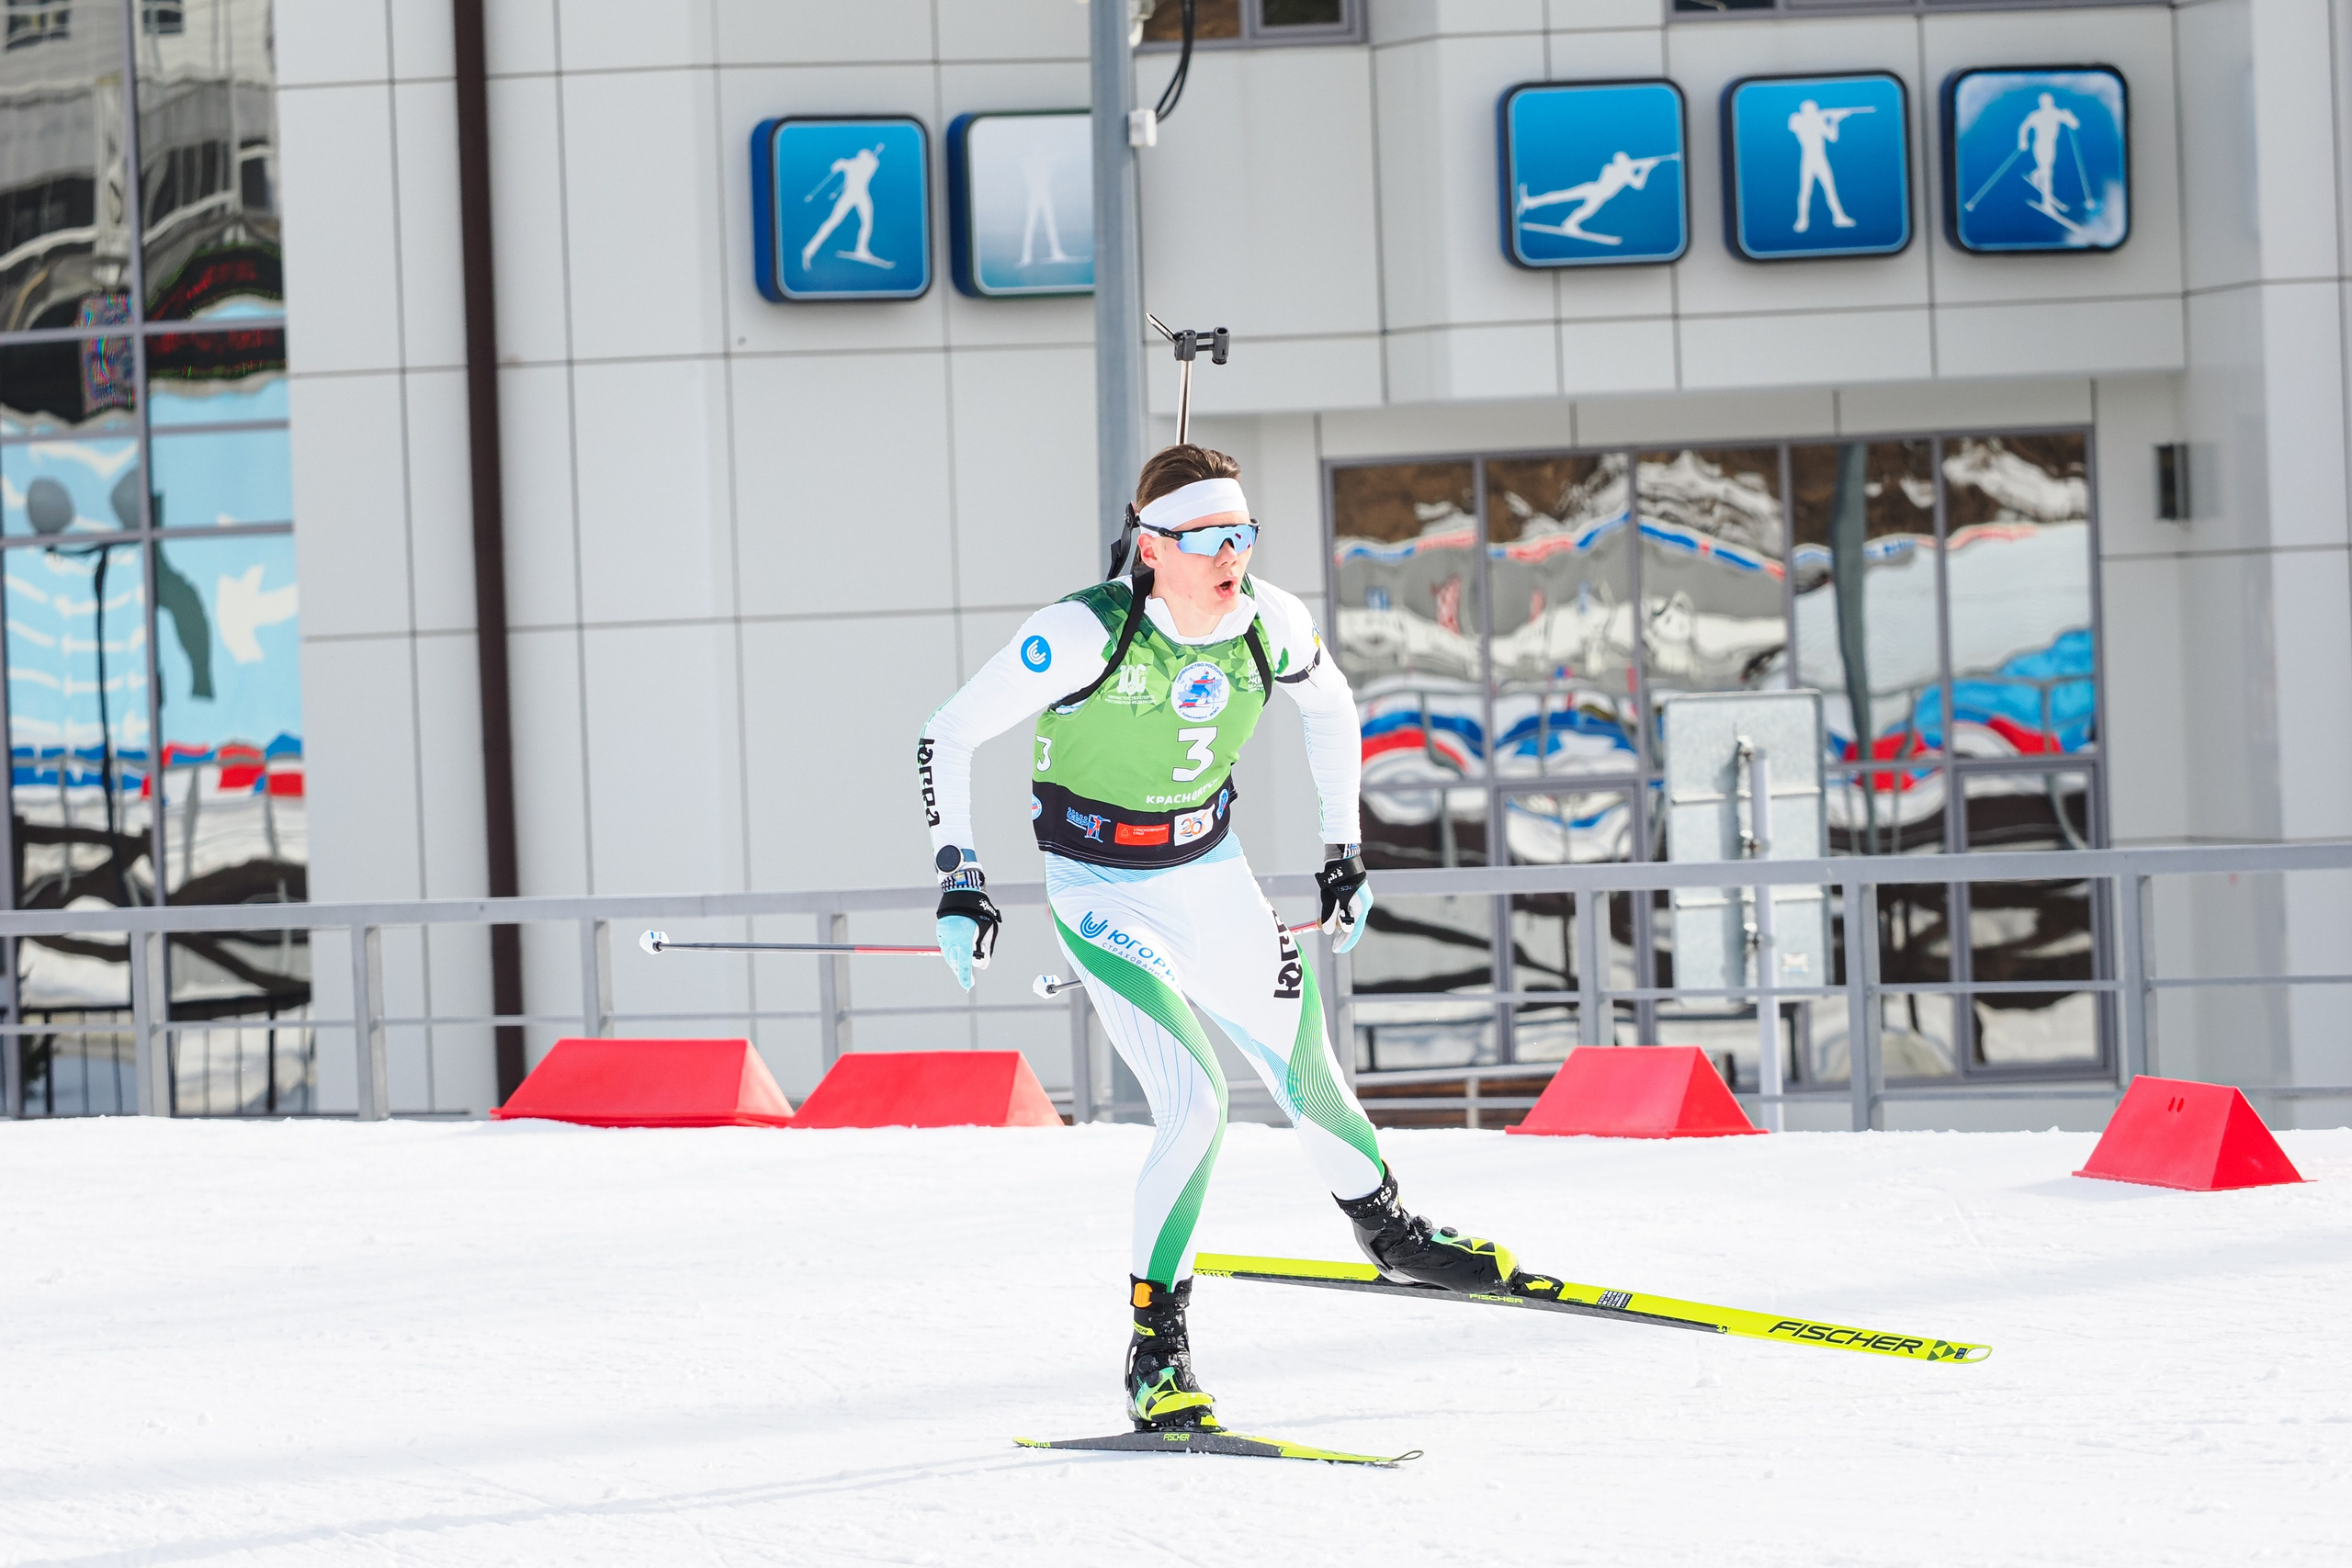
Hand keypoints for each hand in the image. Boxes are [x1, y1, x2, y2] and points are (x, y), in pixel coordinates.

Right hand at [934, 853, 999, 989]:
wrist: (964, 893)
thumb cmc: (980, 913)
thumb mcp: (988, 931)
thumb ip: (986, 950)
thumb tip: (983, 966)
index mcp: (965, 938)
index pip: (965, 962)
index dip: (966, 976)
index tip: (969, 985)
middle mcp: (953, 937)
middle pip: (954, 961)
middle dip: (961, 971)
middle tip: (968, 979)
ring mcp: (944, 934)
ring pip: (948, 955)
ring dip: (955, 962)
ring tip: (962, 965)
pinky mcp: (940, 930)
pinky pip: (944, 946)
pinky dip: (950, 951)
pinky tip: (956, 951)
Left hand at [1315, 847, 1370, 954]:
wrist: (1341, 858)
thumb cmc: (1336, 879)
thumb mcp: (1330, 900)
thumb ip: (1330, 917)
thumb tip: (1329, 932)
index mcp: (1360, 907)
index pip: (1354, 931)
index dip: (1345, 942)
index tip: (1336, 950)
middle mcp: (1363, 905)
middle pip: (1353, 926)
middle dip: (1342, 934)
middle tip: (1333, 943)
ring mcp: (1361, 899)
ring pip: (1350, 918)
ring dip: (1340, 923)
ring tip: (1327, 924)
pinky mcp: (1356, 895)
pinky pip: (1349, 910)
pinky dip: (1341, 915)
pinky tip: (1333, 914)